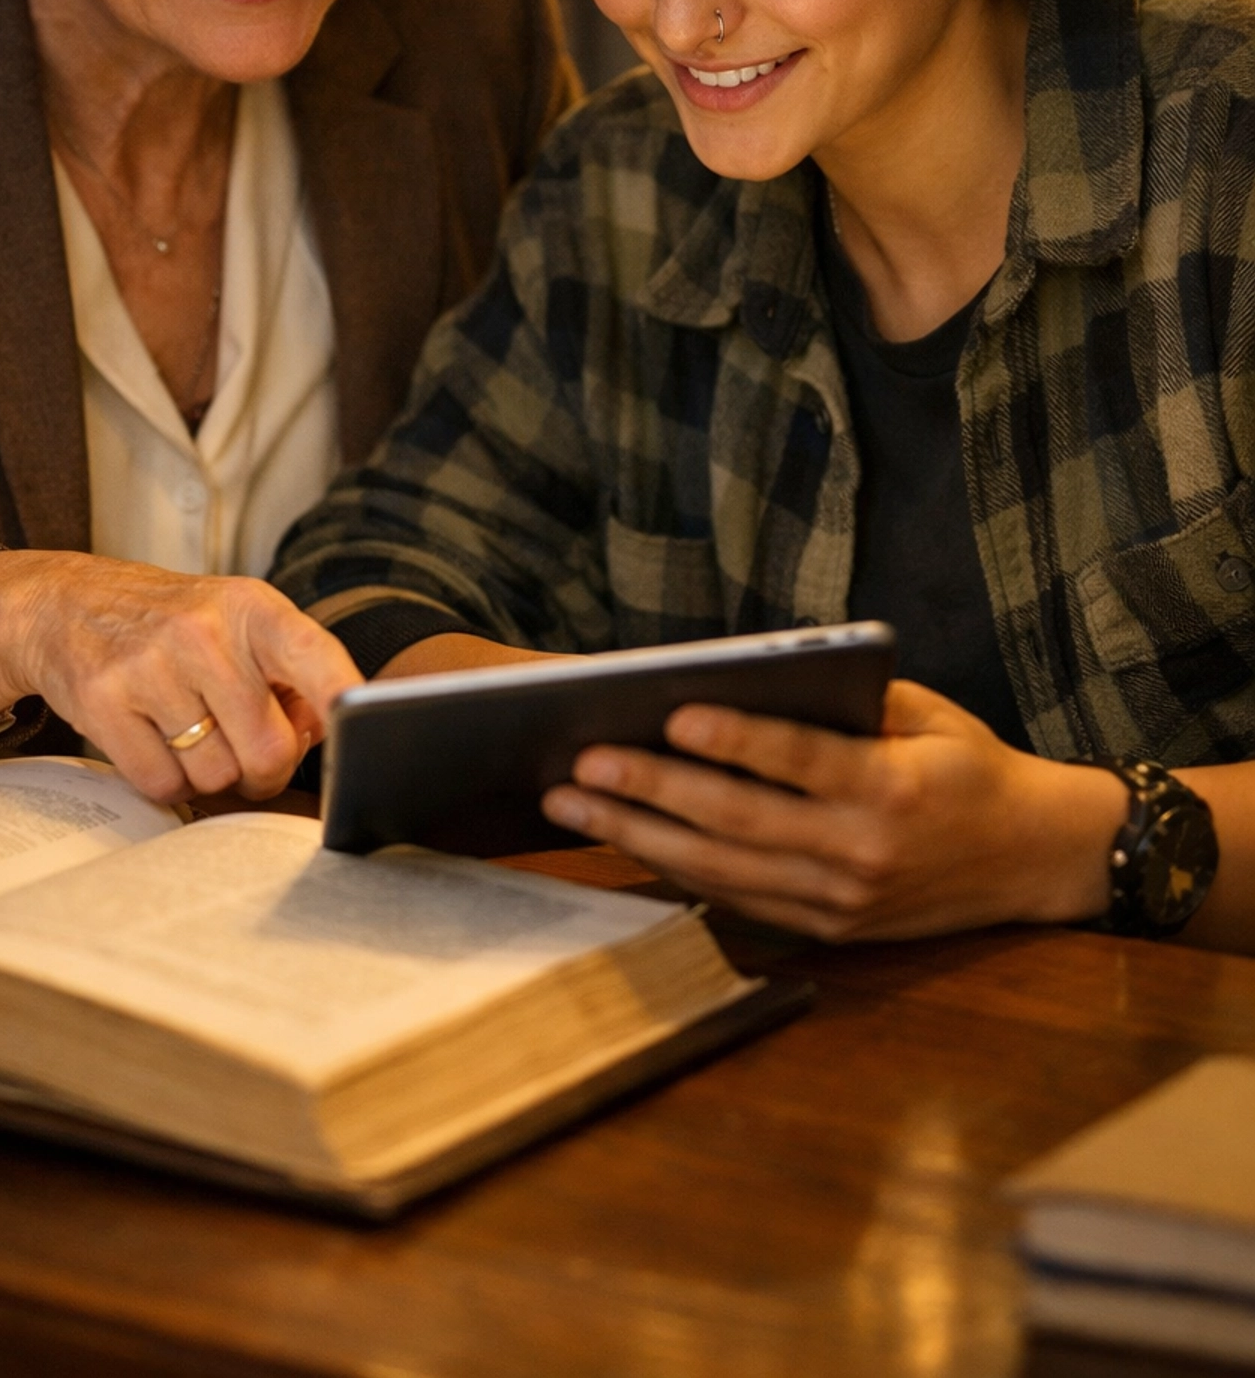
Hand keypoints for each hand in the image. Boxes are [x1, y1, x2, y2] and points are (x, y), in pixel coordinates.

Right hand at [0, 551, 359, 804]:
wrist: (65, 603)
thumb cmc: (170, 622)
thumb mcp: (236, 621)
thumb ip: (289, 674)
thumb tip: (325, 734)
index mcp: (250, 607)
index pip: (317, 658)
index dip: (346, 706)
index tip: (363, 737)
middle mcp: (202, 632)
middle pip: (267, 749)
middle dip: (263, 767)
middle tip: (243, 748)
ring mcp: (149, 666)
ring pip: (215, 776)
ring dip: (209, 774)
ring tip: (189, 732)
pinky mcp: (102, 702)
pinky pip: (161, 784)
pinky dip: (165, 781)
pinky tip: (154, 742)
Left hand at [540, 679, 1123, 941]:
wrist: (1035, 859)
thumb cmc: (971, 766)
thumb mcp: (928, 714)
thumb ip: (849, 701)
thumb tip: (751, 679)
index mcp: (892, 790)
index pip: (799, 762)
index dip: (734, 739)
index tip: (671, 712)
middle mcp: (862, 853)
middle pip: (738, 822)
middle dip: (650, 790)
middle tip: (581, 761)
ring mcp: (840, 901)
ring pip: (721, 869)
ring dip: (638, 834)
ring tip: (575, 801)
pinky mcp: (827, 929)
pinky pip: (735, 897)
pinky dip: (674, 868)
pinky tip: (625, 836)